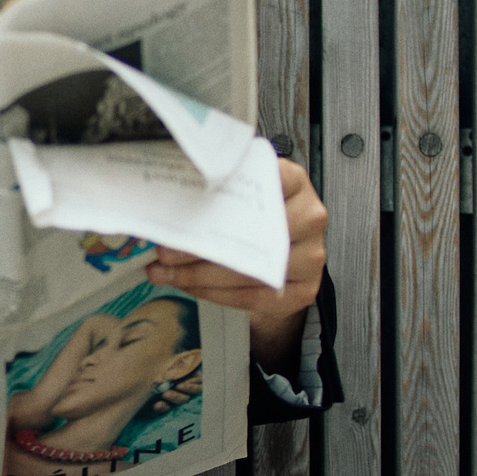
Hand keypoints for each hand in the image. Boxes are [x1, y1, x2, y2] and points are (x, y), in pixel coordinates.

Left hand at [143, 157, 325, 364]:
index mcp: (294, 181)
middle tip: (165, 251)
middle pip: (252, 232)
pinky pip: (254, 297)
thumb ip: (218, 188)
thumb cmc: (256, 215)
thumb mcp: (241, 190)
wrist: (283, 249)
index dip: (226, 193)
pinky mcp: (305, 289)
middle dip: (200, 245)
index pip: (265, 178)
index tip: (188, 204)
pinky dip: (216, 294)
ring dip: (200, 275)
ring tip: (166, 272)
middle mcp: (310, 216)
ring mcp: (312, 255)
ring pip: (249, 269)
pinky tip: (189, 286)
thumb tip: (168, 199)